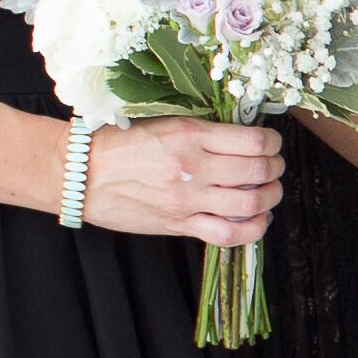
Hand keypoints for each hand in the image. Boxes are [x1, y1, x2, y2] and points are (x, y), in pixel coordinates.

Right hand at [80, 119, 283, 247]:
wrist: (81, 173)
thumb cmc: (119, 144)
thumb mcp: (164, 123)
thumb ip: (204, 132)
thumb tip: (244, 138)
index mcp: (190, 135)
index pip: (255, 140)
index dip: (273, 142)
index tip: (271, 143)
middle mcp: (193, 167)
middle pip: (259, 171)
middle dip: (276, 168)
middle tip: (273, 166)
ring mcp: (187, 199)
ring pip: (251, 203)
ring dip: (270, 197)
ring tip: (268, 191)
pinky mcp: (180, 224)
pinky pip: (229, 234)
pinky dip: (253, 229)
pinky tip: (257, 219)